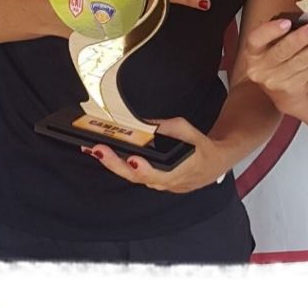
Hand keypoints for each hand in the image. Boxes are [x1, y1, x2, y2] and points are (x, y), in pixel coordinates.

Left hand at [81, 117, 226, 193]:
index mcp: (179, 171)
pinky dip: (119, 165)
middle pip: (137, 177)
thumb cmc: (200, 147)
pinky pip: (134, 175)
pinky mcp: (152, 182)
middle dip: (116, 164)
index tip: (134, 159)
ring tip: (95, 150)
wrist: (212, 165)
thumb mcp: (188, 130)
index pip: (160, 174)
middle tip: (100, 150)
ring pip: (133, 178)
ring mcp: (158, 185)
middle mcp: (166, 182)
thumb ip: (166, 127)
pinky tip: (106, 155)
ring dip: (113, 164)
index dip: (145, 169)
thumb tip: (145, 123)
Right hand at [239, 17, 307, 113]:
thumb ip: (279, 32)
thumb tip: (302, 21)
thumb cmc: (276, 56)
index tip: (287, 22)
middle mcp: (259, 68)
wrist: (279, 87)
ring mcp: (273, 81)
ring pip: (297, 63)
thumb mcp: (270, 43)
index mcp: (252, 52)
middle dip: (300, 39)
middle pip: (280, 52)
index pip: (256, 39)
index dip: (271, 30)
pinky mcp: (289, 88)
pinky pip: (307, 72)